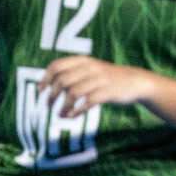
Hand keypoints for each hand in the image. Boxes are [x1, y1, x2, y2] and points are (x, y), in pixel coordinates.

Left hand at [39, 57, 154, 117]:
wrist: (135, 82)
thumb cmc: (107, 78)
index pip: (57, 66)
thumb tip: (48, 85)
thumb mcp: (90, 69)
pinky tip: (73, 115)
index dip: (45, 78)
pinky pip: (88, 102)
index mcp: (83, 61)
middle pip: (63, 81)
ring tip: (61, 115)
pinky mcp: (108, 92)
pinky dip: (78, 110)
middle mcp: (90, 68)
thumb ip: (72, 73)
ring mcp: (100, 79)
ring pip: (74, 93)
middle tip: (48, 106)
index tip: (41, 90)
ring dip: (64, 107)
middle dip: (52, 95)